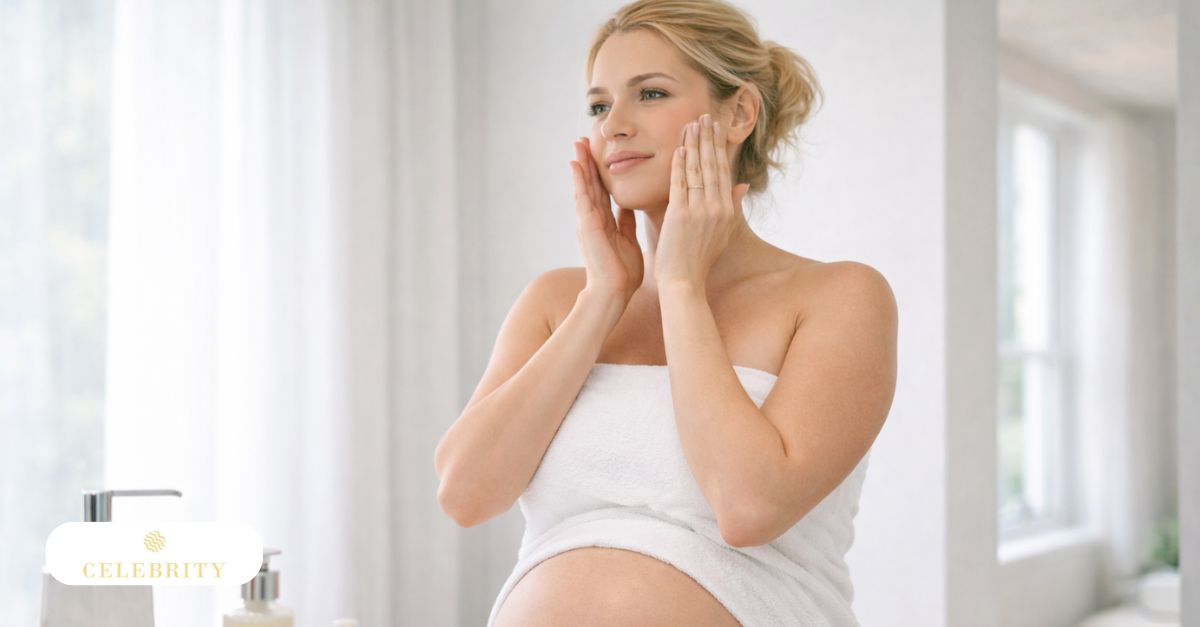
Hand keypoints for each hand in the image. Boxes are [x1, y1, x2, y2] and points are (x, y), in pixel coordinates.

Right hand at [570, 136, 643, 304]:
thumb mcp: (628, 240)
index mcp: (605, 222)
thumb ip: (625, 222)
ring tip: (578, 143)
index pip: (602, 191)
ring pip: (584, 186)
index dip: (600, 172)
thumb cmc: (623, 272)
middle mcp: (594, 219)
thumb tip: (628, 206)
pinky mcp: (587, 225)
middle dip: (588, 162)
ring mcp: (588, 221)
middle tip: (584, 139)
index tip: (599, 154)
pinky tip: (576, 164)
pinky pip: (582, 197)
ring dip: (581, 164)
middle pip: (590, 184)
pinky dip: (579, 180)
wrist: (615, 292)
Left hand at [654, 114, 750, 288]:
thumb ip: (732, 206)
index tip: (715, 128)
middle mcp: (717, 209)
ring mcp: (700, 211)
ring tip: (692, 124)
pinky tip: (681, 148)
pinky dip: (681, 165)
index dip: (718, 148)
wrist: (684, 282)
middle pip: (713, 166)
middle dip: (709, 139)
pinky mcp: (681, 215)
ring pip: (698, 171)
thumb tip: (743, 185)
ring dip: (695, 145)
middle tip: (706, 116)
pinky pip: (681, 184)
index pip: (723, 172)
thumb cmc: (699, 260)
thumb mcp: (722, 233)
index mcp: (726, 211)